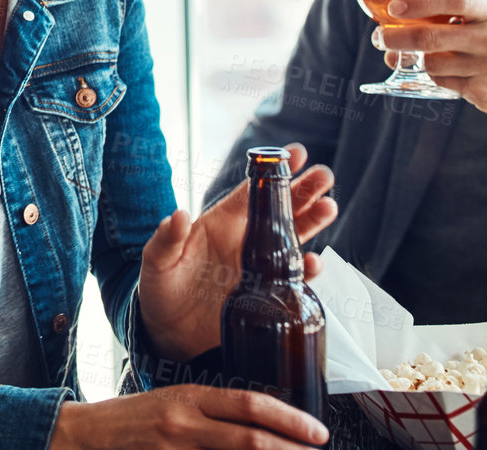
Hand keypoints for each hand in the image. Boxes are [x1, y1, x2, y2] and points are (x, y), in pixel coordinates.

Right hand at [50, 386, 327, 449]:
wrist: (86, 436)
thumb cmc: (133, 418)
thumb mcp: (174, 401)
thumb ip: (212, 412)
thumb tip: (260, 424)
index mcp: (190, 397)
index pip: (250, 404)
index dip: (289, 419)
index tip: (317, 432)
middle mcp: (185, 423)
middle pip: (250, 439)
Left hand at [138, 143, 335, 362]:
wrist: (169, 333)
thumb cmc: (160, 290)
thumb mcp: (157, 263)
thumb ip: (166, 240)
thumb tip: (177, 215)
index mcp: (220, 223)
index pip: (250, 191)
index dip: (272, 172)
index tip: (295, 153)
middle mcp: (243, 240)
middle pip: (279, 209)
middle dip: (303, 191)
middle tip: (325, 175)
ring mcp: (257, 267)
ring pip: (291, 238)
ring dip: (312, 222)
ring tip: (329, 206)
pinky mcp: (265, 294)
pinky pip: (292, 279)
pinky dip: (307, 271)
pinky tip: (316, 262)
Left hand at [378, 0, 486, 127]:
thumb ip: (468, 14)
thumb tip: (412, 15)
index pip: (455, 0)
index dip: (420, 1)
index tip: (395, 6)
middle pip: (431, 36)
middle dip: (396, 38)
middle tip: (379, 37)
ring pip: (433, 63)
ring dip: (415, 60)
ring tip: (408, 56)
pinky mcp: (484, 93)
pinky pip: (446, 83)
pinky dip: (439, 77)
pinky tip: (446, 72)